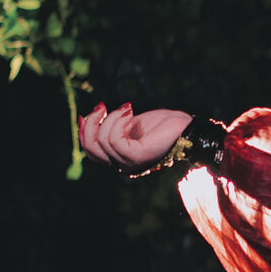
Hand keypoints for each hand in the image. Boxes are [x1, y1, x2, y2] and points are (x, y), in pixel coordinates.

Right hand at [78, 103, 196, 170]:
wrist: (186, 128)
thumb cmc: (163, 125)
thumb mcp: (130, 124)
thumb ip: (112, 126)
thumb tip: (89, 118)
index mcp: (121, 158)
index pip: (91, 152)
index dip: (84, 132)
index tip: (87, 114)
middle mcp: (123, 165)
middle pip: (91, 149)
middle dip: (91, 124)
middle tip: (102, 106)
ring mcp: (130, 163)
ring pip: (102, 141)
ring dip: (111, 118)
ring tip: (127, 108)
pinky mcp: (137, 157)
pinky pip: (114, 139)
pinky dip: (118, 121)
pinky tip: (130, 112)